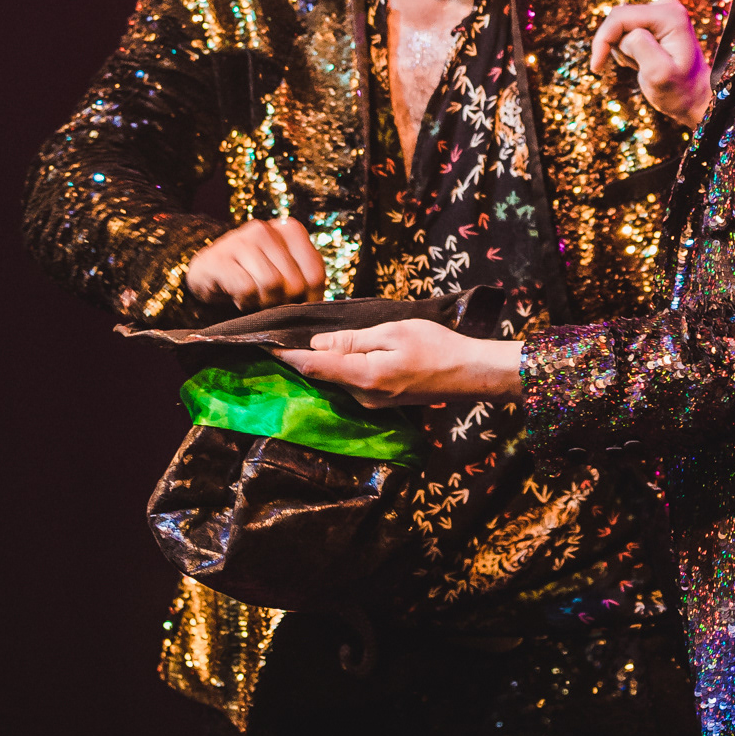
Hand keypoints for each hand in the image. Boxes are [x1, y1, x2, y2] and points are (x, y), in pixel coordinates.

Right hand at [186, 219, 326, 310]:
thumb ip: (306, 280)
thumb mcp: (285, 271)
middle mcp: (266, 229)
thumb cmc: (252, 276)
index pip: (316, 274)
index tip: (295, 304)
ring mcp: (240, 240)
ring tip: (253, 298)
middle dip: (284, 302)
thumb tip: (319, 307)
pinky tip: (238, 297)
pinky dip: (245, 302)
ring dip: (263, 303)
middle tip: (269, 301)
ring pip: (272, 285)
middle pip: (294, 283)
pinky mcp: (219, 259)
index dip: (309, 298)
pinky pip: (247, 290)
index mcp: (290, 230)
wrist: (207, 274)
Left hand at [279, 321, 522, 406]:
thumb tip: (319, 343)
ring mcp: (372, 403)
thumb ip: (353, 340)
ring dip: (325, 362)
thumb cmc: (437, 346)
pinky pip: (353, 383)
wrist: (469, 374)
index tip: (265, 344)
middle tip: (285, 335)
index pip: (314, 366)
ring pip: (338, 379)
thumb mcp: (393, 332)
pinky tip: (344, 352)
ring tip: (312, 340)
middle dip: (304, 357)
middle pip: (323, 375)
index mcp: (363, 377)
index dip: (288, 355)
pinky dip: (343, 368)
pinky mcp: (382, 402)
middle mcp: (363, 396)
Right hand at [590, 0, 711, 127]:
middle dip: (615, 45)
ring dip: (622, 49)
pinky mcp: (655, 21)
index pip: (620, 16)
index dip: (603, 40)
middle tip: (631, 68)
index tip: (596, 67)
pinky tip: (642, 61)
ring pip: (620, 25)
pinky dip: (627, 48)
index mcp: (669, 15)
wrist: (695, 98)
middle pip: (619, 18)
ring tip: (641, 66)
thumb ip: (640, 46)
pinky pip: (626, 30)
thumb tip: (627, 34)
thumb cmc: (679, 91)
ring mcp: (661, 12)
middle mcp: (666, 7)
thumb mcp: (658, 73)